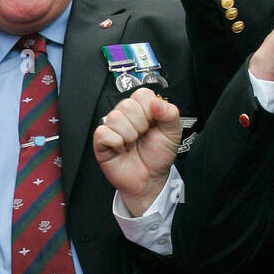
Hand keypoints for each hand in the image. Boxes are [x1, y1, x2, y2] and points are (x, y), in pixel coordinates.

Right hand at [94, 88, 182, 216]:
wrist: (149, 179)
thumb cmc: (158, 155)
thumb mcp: (173, 133)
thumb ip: (170, 114)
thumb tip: (157, 102)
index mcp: (142, 109)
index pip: (142, 94)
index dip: (150, 110)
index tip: (154, 124)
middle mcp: (125, 115)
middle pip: (127, 105)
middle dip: (140, 125)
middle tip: (142, 136)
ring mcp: (111, 126)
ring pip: (115, 118)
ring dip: (129, 136)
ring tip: (132, 144)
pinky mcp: (100, 140)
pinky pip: (104, 133)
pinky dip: (116, 144)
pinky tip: (121, 149)